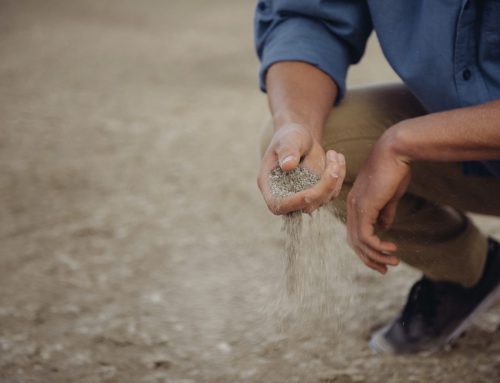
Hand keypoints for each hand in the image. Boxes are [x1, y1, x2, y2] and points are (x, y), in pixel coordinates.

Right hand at [257, 123, 345, 214]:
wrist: (299, 137)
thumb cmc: (289, 136)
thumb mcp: (287, 139)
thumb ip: (287, 151)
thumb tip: (288, 165)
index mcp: (269, 185)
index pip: (278, 204)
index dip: (294, 203)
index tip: (310, 193)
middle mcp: (285, 196)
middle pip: (305, 205)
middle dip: (324, 186)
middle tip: (333, 160)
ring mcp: (303, 197)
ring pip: (323, 199)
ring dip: (334, 178)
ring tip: (333, 153)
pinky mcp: (318, 194)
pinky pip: (333, 192)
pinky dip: (339, 175)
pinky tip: (337, 157)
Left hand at [346, 129, 410, 273]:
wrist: (395, 151)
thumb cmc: (395, 169)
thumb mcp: (390, 195)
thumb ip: (385, 212)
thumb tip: (384, 228)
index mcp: (356, 203)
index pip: (355, 232)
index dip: (366, 248)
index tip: (380, 259)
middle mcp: (352, 206)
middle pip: (353, 241)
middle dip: (368, 258)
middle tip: (384, 269)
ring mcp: (356, 207)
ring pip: (359, 242)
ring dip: (376, 256)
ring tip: (393, 262)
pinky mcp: (364, 207)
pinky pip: (366, 236)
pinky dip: (378, 247)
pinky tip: (391, 249)